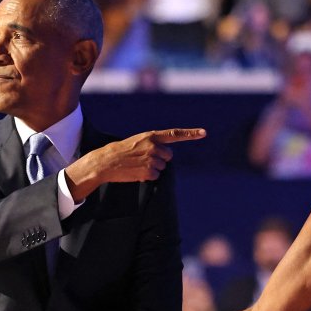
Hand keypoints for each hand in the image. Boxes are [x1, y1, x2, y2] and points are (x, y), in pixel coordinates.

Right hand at [63, 128, 205, 200]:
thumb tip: (166, 157)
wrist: (106, 161)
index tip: (204, 133)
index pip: (175, 134)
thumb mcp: (137, 141)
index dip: (191, 134)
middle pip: (169, 156)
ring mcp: (152, 159)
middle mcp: (154, 146)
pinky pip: (156, 176)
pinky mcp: (149, 172)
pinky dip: (148, 176)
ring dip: (153, 168)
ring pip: (162, 167)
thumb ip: (153, 144)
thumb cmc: (121, 151)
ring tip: (137, 165)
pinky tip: (137, 172)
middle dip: (160, 159)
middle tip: (144, 159)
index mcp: (151, 136)